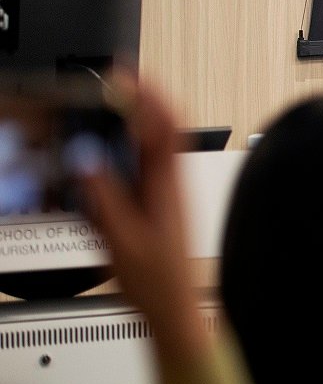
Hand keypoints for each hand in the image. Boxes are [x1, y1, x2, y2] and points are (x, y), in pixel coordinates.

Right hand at [75, 77, 207, 362]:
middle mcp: (172, 183)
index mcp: (166, 186)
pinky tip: (113, 152)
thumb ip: (104, 198)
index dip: (149, 95)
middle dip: (142, 100)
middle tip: (115, 81)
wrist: (175, 309)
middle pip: (163, 127)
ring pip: (156, 145)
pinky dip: (131, 149)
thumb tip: (87, 159)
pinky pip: (148, 164)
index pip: (165, 127)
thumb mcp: (120, 240)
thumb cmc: (156, 281)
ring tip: (112, 107)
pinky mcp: (161, 203)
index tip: (127, 74)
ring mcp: (169, 191)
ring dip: (136, 122)